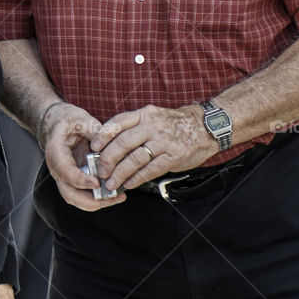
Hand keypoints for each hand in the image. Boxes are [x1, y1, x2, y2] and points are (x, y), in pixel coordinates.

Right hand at [42, 101, 125, 210]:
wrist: (59, 124)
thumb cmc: (69, 121)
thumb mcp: (82, 119)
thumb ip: (95, 132)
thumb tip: (110, 144)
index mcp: (56, 152)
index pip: (65, 172)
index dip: (80, 180)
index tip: (96, 183)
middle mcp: (57, 169)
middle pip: (69, 194)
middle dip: (91, 200)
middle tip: (112, 196)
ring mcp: (65, 177)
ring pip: (76, 198)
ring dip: (96, 202)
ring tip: (117, 197)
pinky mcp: (74, 180)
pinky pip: (83, 195)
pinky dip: (97, 198)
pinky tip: (114, 194)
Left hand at [90, 104, 214, 191]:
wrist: (205, 127)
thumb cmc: (174, 125)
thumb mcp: (153, 117)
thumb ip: (134, 128)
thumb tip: (110, 146)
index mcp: (145, 114)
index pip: (118, 122)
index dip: (104, 135)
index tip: (93, 147)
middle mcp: (153, 126)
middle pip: (123, 142)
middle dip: (108, 159)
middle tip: (100, 171)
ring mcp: (164, 141)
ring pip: (135, 158)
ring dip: (120, 173)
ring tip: (111, 182)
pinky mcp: (174, 155)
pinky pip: (151, 169)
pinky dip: (138, 178)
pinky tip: (129, 184)